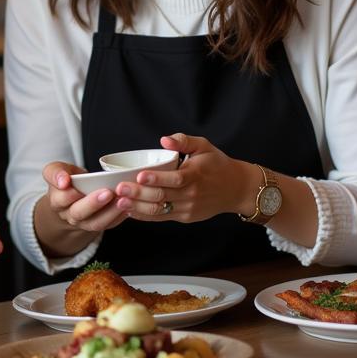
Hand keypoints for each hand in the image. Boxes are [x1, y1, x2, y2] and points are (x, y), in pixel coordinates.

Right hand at [40, 161, 128, 234]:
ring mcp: (84, 223)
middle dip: (93, 203)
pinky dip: (119, 216)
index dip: (68, 194)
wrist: (73, 198)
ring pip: (96, 223)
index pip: (61, 199)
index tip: (77, 185)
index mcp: (57, 201)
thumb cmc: (67, 180)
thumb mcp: (56, 171)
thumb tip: (63, 180)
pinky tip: (128, 206)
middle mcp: (69, 215)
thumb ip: (56, 172)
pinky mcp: (99, 225)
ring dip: (110, 212)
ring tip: (122, 200)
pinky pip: (110, 224)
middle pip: (79, 213)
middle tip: (107, 192)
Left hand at [112, 134, 256, 221]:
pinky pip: (162, 218)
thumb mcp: (204, 146)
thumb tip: (165, 139)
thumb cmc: (217, 164)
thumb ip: (184, 140)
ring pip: (160, 210)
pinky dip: (145, 216)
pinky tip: (130, 211)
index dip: (156, 179)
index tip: (139, 176)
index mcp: (195, 175)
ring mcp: (188, 208)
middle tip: (120, 189)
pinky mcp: (184, 217)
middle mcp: (191, 194)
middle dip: (139, 194)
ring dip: (138, 207)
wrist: (237, 189)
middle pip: (163, 196)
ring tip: (120, 202)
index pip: (175, 179)